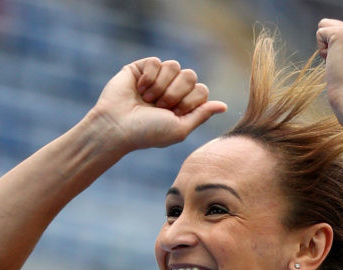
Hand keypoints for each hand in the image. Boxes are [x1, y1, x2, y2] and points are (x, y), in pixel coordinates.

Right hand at [90, 57, 226, 151]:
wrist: (117, 127)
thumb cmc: (148, 133)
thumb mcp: (180, 128)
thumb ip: (202, 115)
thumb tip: (225, 106)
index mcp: (182, 104)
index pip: (201, 90)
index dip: (190, 101)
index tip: (174, 113)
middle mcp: (171, 89)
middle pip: (190, 75)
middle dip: (176, 93)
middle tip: (160, 107)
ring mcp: (156, 78)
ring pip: (174, 66)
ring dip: (161, 86)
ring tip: (148, 99)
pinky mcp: (140, 68)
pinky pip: (156, 61)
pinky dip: (148, 77)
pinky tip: (138, 89)